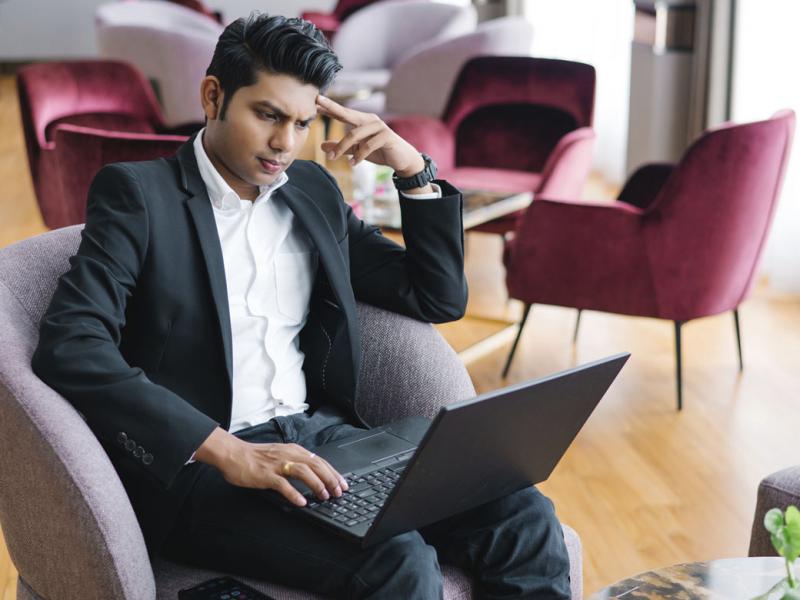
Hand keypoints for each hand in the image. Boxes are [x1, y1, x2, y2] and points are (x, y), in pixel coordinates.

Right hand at [194, 427, 347, 505]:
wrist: (233, 454)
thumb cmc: (255, 457)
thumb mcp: (280, 455)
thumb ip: (295, 462)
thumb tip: (313, 474)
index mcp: (293, 450)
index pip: (319, 460)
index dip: (333, 472)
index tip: (343, 483)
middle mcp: (288, 455)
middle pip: (316, 465)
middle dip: (330, 479)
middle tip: (339, 492)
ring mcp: (277, 464)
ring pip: (303, 472)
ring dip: (316, 484)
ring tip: (324, 496)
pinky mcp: (266, 474)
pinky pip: (283, 484)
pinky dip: (294, 493)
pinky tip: (301, 502)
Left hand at [316, 95, 424, 176]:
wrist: (403, 160)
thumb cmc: (380, 152)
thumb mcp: (357, 150)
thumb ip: (341, 147)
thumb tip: (322, 146)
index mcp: (363, 121)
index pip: (343, 113)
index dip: (329, 107)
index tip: (315, 101)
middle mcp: (370, 120)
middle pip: (347, 113)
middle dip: (332, 108)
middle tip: (317, 103)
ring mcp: (379, 127)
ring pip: (355, 134)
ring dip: (342, 147)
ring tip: (332, 158)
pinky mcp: (386, 137)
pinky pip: (368, 145)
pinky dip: (358, 156)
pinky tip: (352, 164)